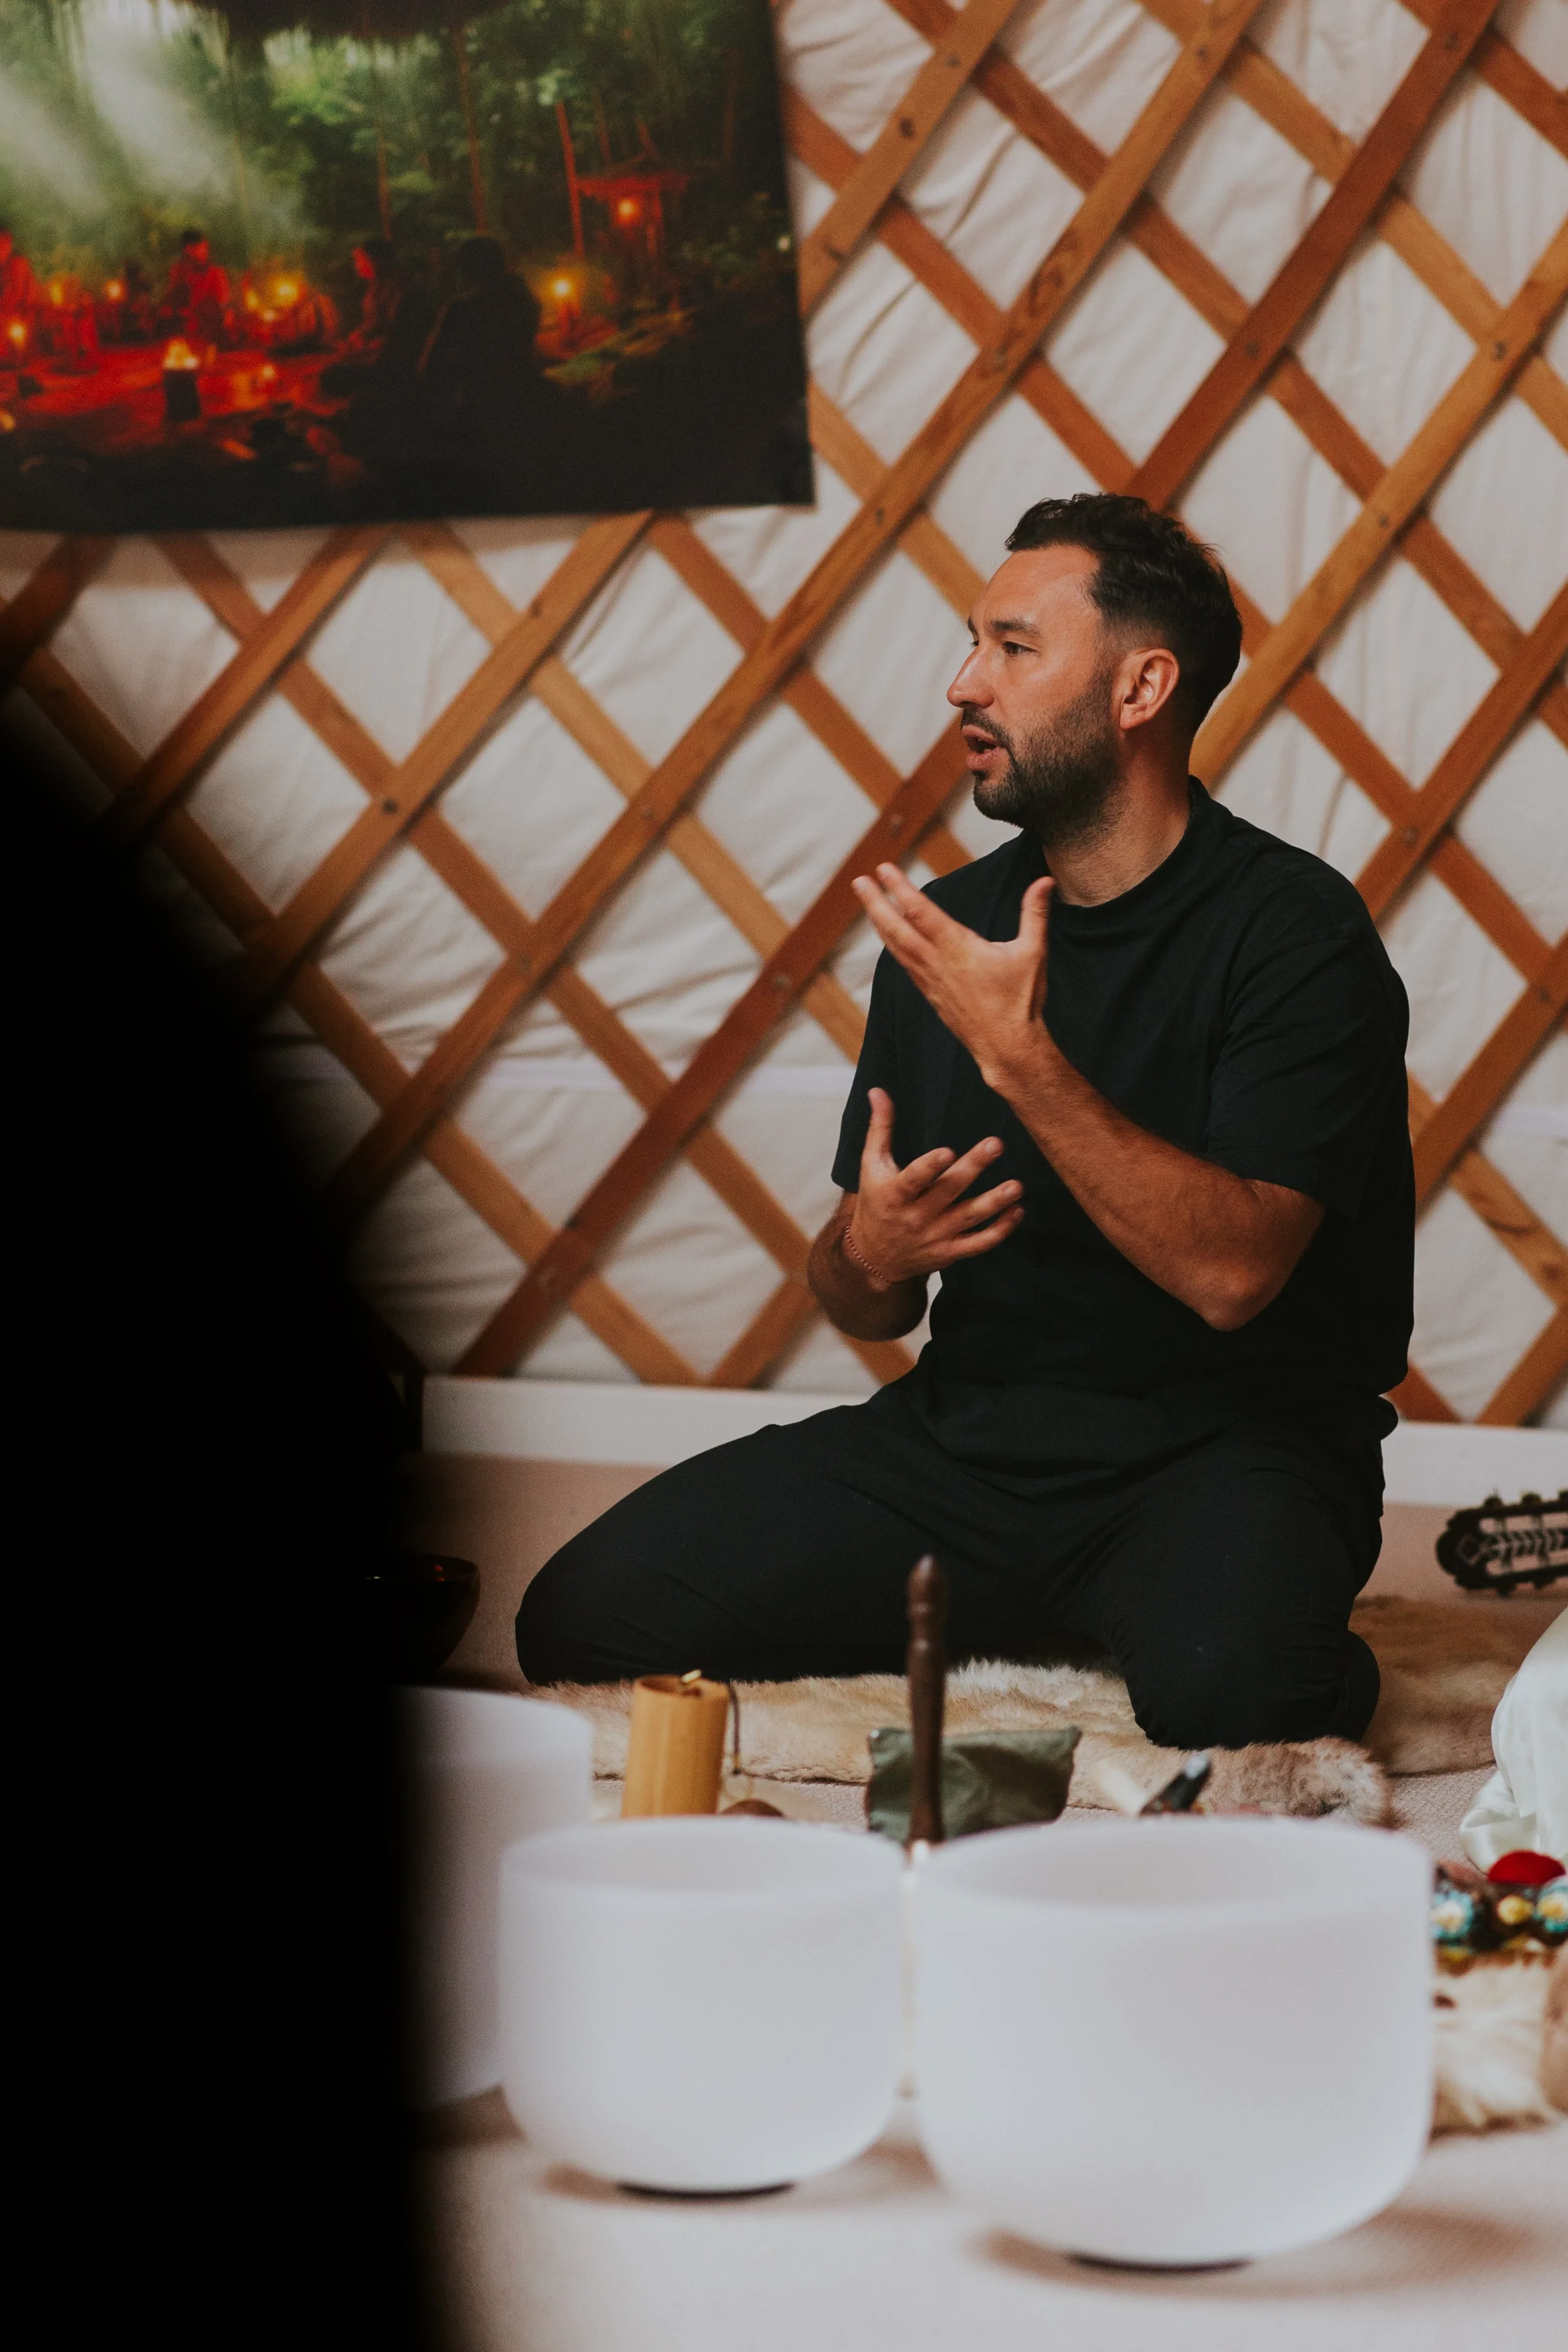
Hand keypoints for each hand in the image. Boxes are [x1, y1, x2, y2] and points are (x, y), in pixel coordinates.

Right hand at [847, 1087, 1023, 1286]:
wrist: (874, 1256)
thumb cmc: (876, 1203)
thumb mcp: (871, 1166)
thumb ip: (880, 1128)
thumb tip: (878, 1090)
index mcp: (895, 1193)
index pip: (913, 1179)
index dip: (930, 1167)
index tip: (949, 1151)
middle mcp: (916, 1216)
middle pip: (948, 1190)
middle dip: (973, 1168)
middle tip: (995, 1144)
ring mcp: (935, 1236)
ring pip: (969, 1218)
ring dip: (994, 1202)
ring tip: (1016, 1186)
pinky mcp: (950, 1252)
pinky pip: (978, 1243)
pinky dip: (999, 1230)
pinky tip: (1017, 1211)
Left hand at [851, 864, 1056, 1091]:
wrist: (1007, 1048)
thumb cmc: (1021, 1002)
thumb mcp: (1033, 952)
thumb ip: (1035, 913)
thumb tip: (1046, 881)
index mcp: (958, 948)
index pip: (921, 911)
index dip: (900, 888)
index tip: (884, 868)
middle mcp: (937, 963)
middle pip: (897, 928)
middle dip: (875, 902)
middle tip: (858, 881)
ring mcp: (930, 981)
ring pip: (896, 947)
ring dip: (879, 923)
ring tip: (868, 903)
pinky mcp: (931, 995)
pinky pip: (905, 965)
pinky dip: (892, 947)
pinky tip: (889, 939)